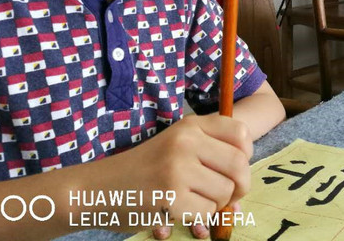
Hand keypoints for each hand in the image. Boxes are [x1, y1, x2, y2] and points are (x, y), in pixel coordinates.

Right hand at [104, 113, 251, 238]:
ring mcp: (178, 169)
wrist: (97, 187)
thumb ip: (210, 150)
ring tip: (195, 200)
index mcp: (190, 126)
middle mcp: (186, 142)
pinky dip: (199, 218)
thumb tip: (245, 178)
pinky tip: (180, 210)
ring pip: (225, 192)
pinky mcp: (170, 197)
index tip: (233, 168)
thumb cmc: (143, 168)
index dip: (245, 154)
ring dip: (216, 204)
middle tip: (228, 195)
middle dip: (239, 186)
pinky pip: (206, 212)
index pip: (241, 132)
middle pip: (240, 165)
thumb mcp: (176, 144)